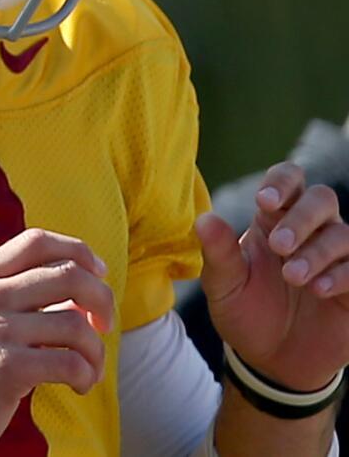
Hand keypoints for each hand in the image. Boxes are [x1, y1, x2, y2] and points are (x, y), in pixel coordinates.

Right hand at [0, 228, 111, 455]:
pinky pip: (70, 363)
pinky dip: (87, 376)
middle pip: (68, 275)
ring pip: (76, 324)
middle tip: (105, 325)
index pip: (36, 241)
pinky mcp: (7, 369)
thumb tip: (81, 294)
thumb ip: (17, 296)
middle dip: (102, 300)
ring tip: (89, 369)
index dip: (78, 251)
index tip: (98, 273)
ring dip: (96, 351)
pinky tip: (79, 385)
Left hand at [197, 161, 348, 390]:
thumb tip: (204, 219)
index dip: (282, 182)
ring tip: (294, 277)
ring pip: (342, 233)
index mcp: (273, 220)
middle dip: (302, 218)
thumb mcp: (224, 285)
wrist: (271, 359)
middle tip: (280, 246)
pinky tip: (318, 289)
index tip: (265, 201)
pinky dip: (341, 275)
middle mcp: (309, 231)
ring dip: (318, 252)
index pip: (287, 180)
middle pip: (322, 199)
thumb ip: (218, 252)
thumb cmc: (244, 312)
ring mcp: (336, 257)